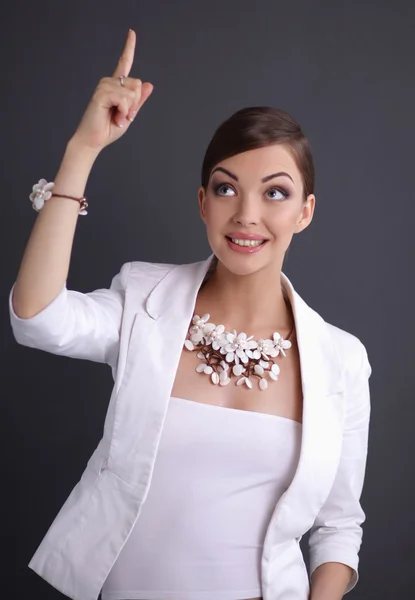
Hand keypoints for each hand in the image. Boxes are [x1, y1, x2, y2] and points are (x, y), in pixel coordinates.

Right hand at [70, 29, 152, 152]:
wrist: (94, 140)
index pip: (124, 63)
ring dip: (129, 110)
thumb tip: (149, 84)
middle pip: (137, 84)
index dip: (129, 48)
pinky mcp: (102, 93)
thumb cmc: (109, 128)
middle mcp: (109, 82)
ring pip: (132, 92)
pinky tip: (115, 117)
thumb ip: (138, 100)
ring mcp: (104, 86)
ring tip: (117, 117)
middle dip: (135, 103)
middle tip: (124, 116)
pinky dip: (124, 111)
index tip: (131, 32)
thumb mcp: (129, 114)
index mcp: (116, 86)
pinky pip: (124, 99)